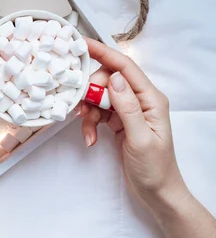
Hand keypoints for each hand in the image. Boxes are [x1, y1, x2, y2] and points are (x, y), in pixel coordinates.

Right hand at [77, 38, 188, 207]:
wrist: (156, 193)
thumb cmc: (154, 168)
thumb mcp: (140, 138)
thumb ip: (127, 106)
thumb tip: (113, 78)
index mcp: (151, 99)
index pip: (124, 68)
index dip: (103, 53)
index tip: (81, 44)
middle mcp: (140, 99)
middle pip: (106, 81)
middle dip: (90, 92)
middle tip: (81, 109)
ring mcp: (128, 110)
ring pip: (99, 97)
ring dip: (88, 112)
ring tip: (87, 131)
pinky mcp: (118, 121)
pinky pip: (97, 112)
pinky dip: (89, 123)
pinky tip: (90, 138)